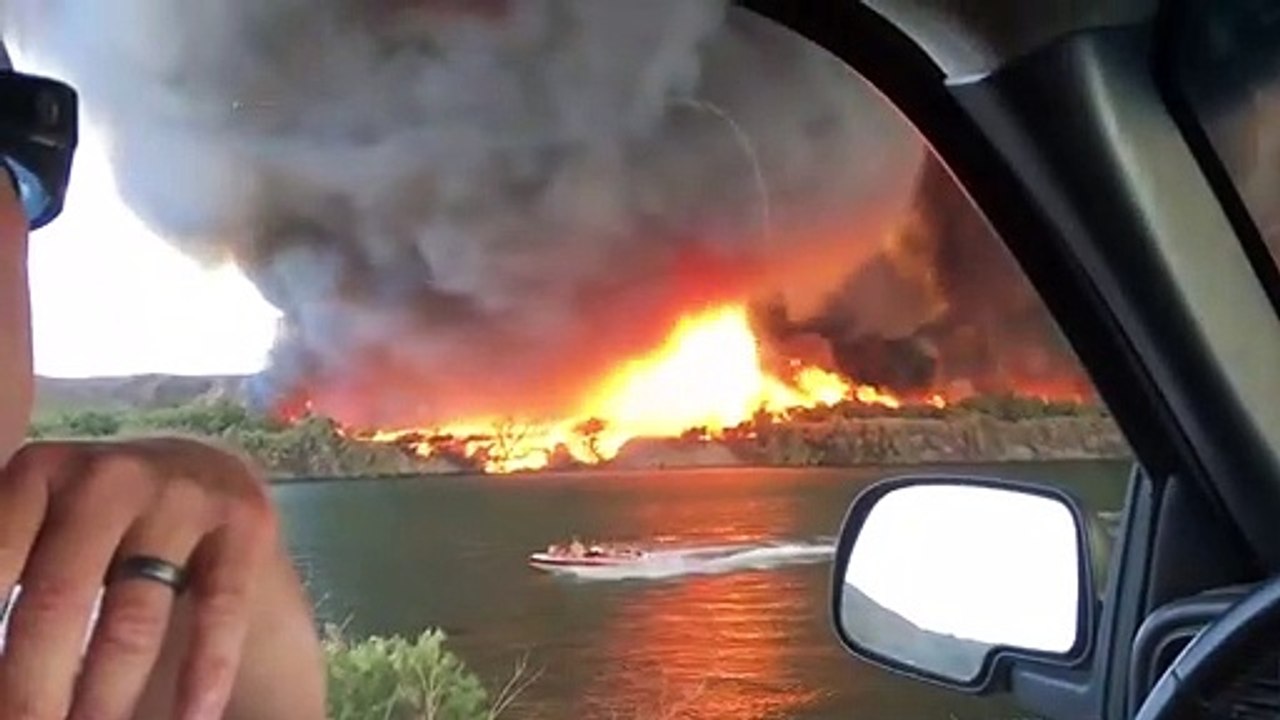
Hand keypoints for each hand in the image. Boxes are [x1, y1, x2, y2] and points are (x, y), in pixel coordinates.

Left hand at [0, 437, 310, 719]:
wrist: (203, 477)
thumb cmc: (93, 528)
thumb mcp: (36, 527)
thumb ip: (5, 567)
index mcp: (37, 472)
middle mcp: (110, 477)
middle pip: (58, 603)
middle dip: (31, 691)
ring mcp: (184, 497)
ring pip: (134, 619)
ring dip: (104, 700)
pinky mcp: (247, 524)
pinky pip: (219, 613)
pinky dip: (203, 676)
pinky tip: (190, 719)